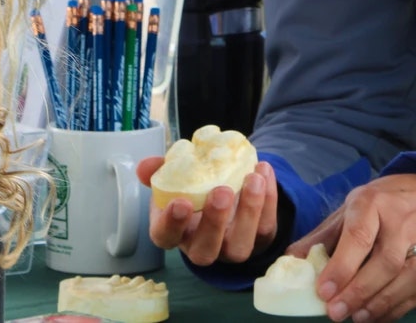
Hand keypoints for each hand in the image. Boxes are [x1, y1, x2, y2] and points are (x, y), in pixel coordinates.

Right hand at [137, 155, 278, 263]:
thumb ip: (160, 169)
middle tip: (221, 191)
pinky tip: (263, 171)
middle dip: (214, 223)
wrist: (226, 190)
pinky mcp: (259, 238)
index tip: (181, 203)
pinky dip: (268, 198)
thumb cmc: (194, 187)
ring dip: (249, 212)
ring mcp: (231, 247)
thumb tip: (147, 166)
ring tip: (252, 178)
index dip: (172, 224)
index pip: (166, 236)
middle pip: (205, 250)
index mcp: (174, 231)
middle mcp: (202, 246)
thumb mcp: (175, 176)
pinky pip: (265, 227)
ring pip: (240, 245)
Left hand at [292, 172, 415, 322]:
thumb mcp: (351, 208)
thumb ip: (323, 236)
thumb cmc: (384, 204)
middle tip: (334, 312)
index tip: (323, 291)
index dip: (341, 267)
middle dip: (358, 291)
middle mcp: (402, 223)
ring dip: (379, 303)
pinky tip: (375, 316)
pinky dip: (395, 309)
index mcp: (373, 203)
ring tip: (355, 317)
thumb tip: (293, 260)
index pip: (359, 236)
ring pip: (407, 279)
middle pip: (385, 262)